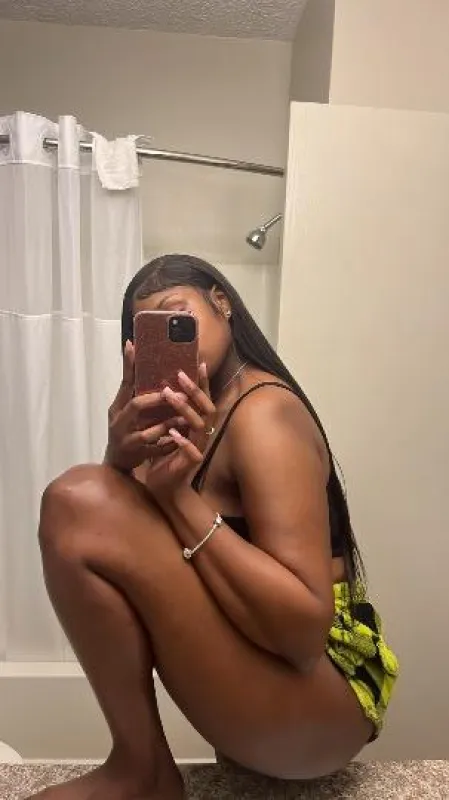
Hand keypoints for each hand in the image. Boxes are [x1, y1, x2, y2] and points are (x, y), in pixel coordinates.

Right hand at [106, 341, 185, 472]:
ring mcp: (126, 438)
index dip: (128, 364)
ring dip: (168, 423)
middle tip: (180, 393)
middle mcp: (119, 421)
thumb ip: (135, 392)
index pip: (124, 382)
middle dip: (158, 399)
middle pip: (136, 405)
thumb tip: (147, 364)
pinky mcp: (135, 454)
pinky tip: (180, 439)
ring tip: (185, 417)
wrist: (116, 463)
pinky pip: (155, 449)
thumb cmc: (126, 431)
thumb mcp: (125, 410)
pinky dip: (168, 443)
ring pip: (147, 431)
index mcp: (118, 406)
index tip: (133, 345)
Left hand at [144, 363, 215, 498]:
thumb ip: (168, 411)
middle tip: (180, 374)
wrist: (164, 486)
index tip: (199, 363)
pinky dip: (182, 441)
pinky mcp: (190, 464)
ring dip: (185, 410)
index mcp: (197, 424)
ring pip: (198, 425)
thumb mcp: (166, 428)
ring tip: (169, 396)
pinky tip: (172, 433)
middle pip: (206, 408)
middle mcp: (202, 434)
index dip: (203, 383)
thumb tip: (160, 385)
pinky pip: (191, 451)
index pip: (204, 400)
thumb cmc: (164, 456)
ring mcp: (198, 448)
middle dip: (194, 391)